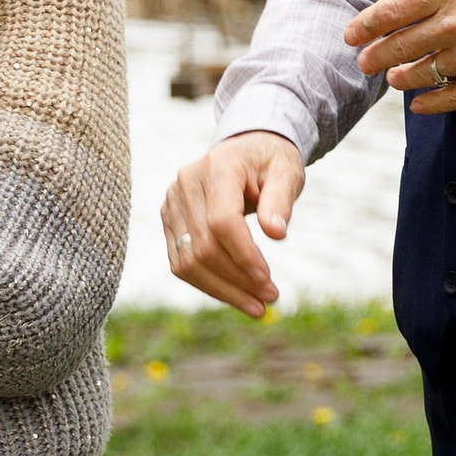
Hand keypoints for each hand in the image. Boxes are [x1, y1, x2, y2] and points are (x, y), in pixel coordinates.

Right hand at [161, 133, 304, 318]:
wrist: (243, 149)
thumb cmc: (269, 161)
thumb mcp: (286, 171)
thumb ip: (281, 199)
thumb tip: (276, 234)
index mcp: (217, 167)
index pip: (222, 221)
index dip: (244, 255)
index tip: (269, 281)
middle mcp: (186, 184)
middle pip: (204, 246)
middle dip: (237, 280)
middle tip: (271, 299)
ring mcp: (172, 203)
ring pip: (187, 261)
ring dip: (222, 290)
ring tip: (256, 306)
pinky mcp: (169, 220)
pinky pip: (181, 262)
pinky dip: (208, 283)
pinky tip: (235, 294)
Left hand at [346, 0, 455, 111]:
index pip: (390, 11)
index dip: (364, 26)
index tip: (351, 35)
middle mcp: (454, 22)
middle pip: (399, 46)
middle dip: (375, 56)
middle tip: (364, 62)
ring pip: (422, 74)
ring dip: (401, 79)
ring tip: (395, 79)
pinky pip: (454, 98)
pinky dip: (432, 104)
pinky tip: (420, 105)